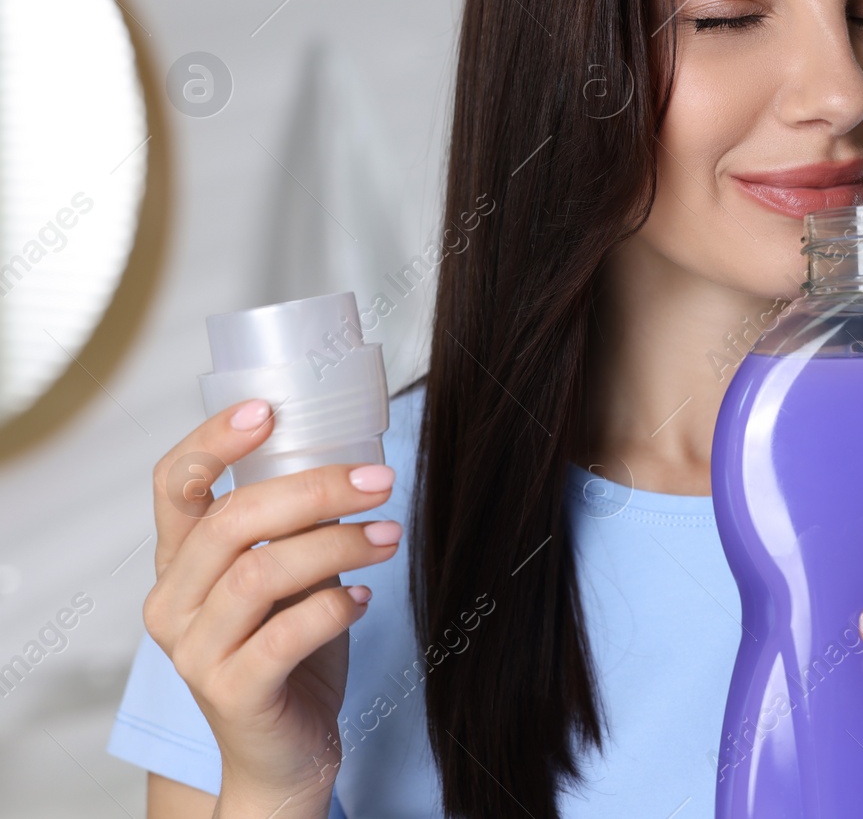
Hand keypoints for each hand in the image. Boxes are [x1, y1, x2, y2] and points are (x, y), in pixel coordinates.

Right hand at [141, 399, 401, 816]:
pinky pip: (284, 637)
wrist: (283, 753)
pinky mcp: (233, 693)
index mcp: (181, 564)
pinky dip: (333, 608)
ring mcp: (195, 653)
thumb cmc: (289, 651)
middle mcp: (174, 604)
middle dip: (315, 489)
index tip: (268, 410)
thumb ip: (296, 530)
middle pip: (232, 522)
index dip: (213, 441)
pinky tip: (364, 597)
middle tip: (380, 480)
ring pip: (260, 574)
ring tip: (388, 535)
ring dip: (337, 544)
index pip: (175, 485)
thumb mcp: (288, 579)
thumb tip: (356, 465)